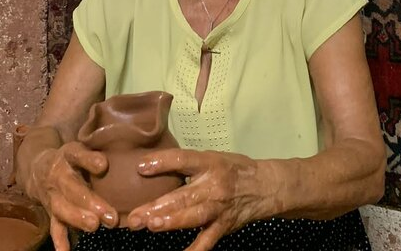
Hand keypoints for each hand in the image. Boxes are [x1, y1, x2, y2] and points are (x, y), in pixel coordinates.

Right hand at [26, 142, 117, 250]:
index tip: (103, 165)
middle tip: (109, 214)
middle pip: (72, 188)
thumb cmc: (73, 158)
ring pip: (62, 208)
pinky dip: (60, 240)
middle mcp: (59, 175)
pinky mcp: (51, 211)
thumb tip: (134, 153)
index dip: (89, 159)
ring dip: (78, 218)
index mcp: (69, 155)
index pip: (78, 155)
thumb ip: (100, 151)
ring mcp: (53, 195)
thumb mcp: (83, 147)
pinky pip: (54, 226)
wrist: (38, 169)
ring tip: (94, 226)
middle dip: (90, 201)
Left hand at [126, 149, 281, 250]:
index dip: (163, 162)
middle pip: (183, 195)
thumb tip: (150, 166)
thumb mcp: (212, 158)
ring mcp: (218, 208)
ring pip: (193, 217)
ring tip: (151, 225)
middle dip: (157, 206)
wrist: (266, 186)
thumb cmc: (233, 169)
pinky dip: (194, 250)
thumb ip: (186, 164)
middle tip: (134, 215)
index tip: (141, 167)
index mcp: (209, 164)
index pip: (184, 160)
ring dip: (171, 222)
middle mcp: (213, 186)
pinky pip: (207, 241)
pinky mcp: (223, 226)